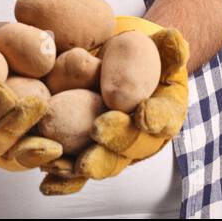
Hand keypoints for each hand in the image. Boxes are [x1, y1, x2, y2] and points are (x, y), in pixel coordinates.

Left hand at [36, 16, 190, 195]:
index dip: (156, 119)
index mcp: (162, 113)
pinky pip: (73, 169)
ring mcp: (111, 149)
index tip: (144, 115)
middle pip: (129, 147)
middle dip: (115, 140)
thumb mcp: (155, 45)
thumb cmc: (138, 52)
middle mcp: (138, 138)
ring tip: (69, 161)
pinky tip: (47, 182)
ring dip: (86, 163)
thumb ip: (166, 46)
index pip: (163, 118)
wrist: (114, 61)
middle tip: (98, 131)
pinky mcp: (83, 153)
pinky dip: (62, 179)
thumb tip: (174, 38)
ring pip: (101, 162)